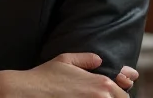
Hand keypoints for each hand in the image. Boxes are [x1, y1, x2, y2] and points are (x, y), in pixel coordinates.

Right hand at [0, 53, 137, 97]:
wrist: (28, 92)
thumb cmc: (45, 76)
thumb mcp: (65, 60)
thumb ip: (86, 59)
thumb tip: (99, 60)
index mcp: (102, 83)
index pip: (123, 96)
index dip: (117, 96)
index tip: (105, 95)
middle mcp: (101, 97)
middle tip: (90, 96)